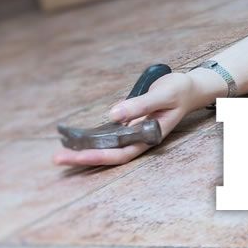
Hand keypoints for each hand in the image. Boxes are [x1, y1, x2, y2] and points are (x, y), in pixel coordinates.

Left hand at [53, 72, 208, 166]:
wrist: (190, 88)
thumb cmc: (179, 92)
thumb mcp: (162, 95)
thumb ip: (140, 105)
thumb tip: (113, 114)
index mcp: (150, 136)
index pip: (122, 152)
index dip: (99, 156)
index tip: (78, 155)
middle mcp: (140, 138)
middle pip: (110, 154)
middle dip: (84, 158)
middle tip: (57, 158)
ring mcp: (134, 133)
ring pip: (107, 147)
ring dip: (85, 150)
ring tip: (61, 151)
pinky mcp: (130, 124)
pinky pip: (109, 136)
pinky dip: (92, 138)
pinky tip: (76, 138)